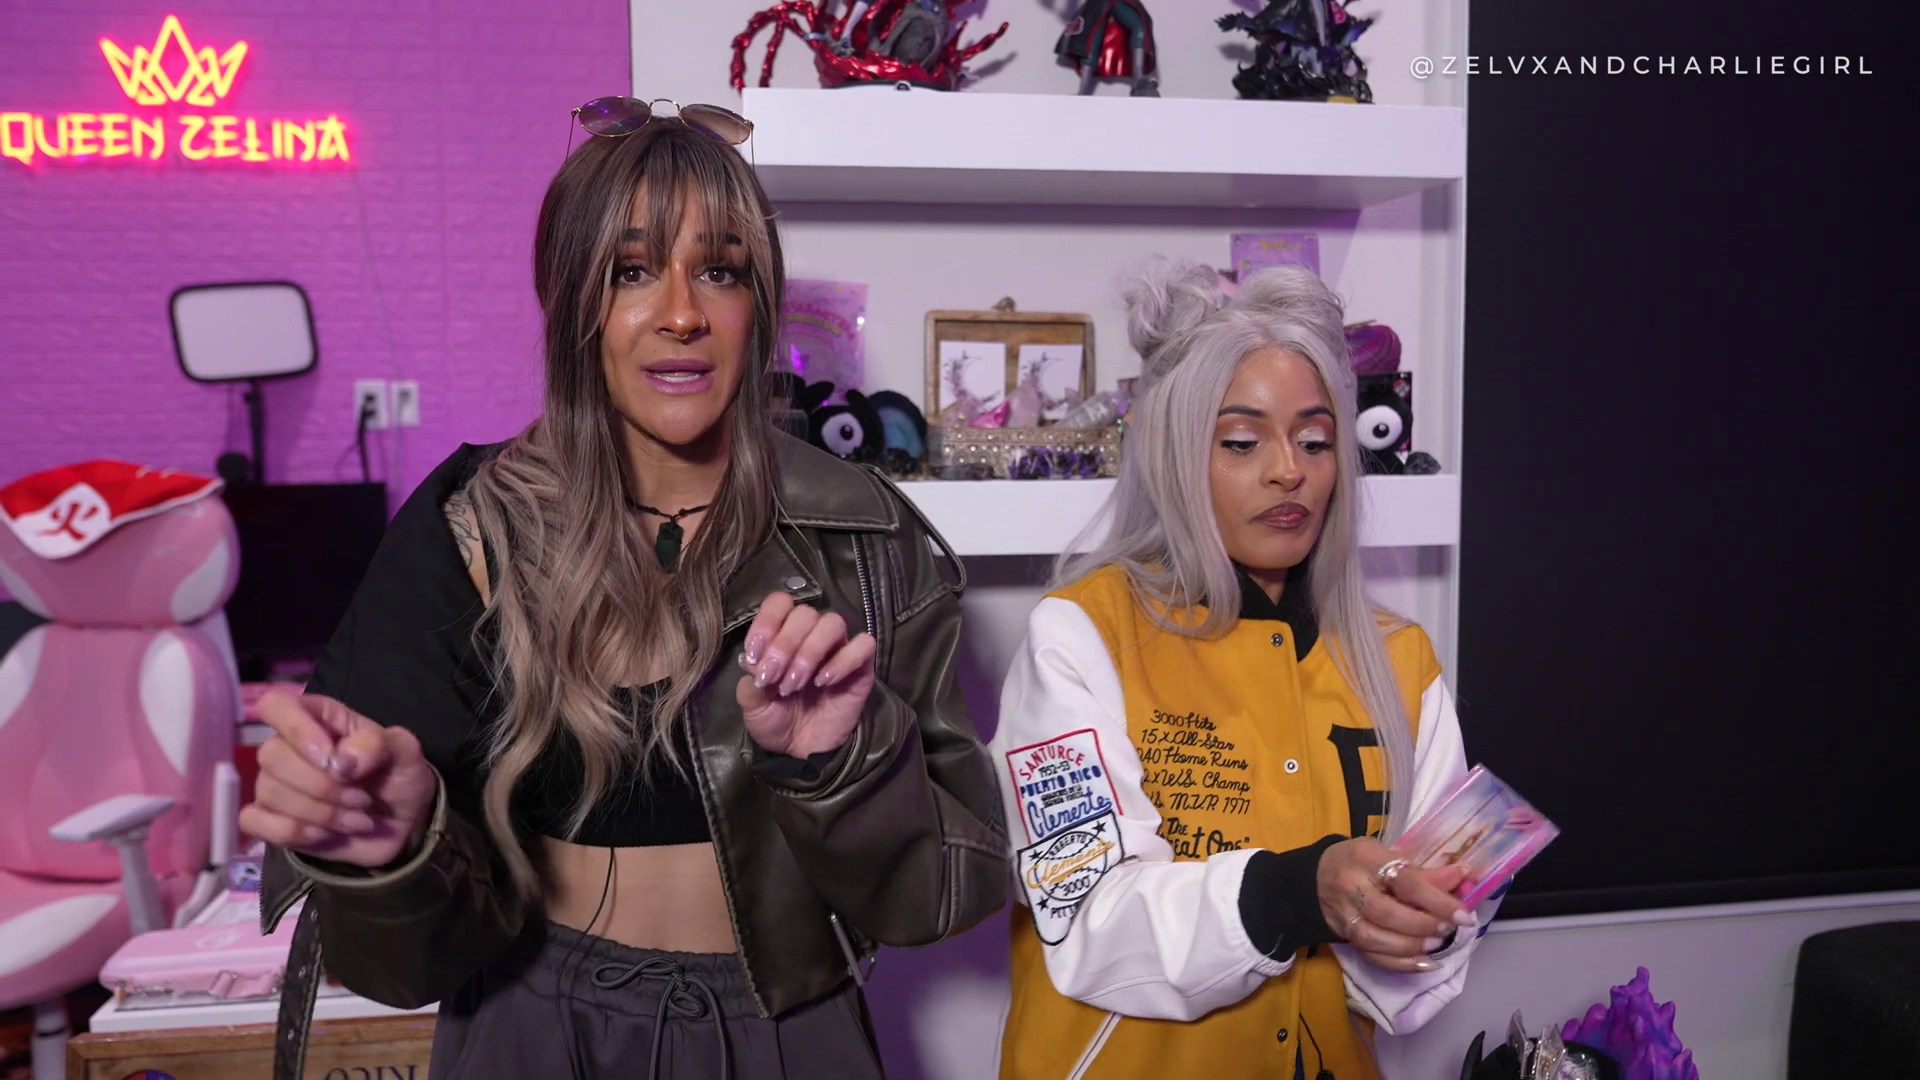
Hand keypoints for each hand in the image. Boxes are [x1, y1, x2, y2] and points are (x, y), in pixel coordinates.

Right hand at [237, 691, 437, 868]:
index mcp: (318, 718)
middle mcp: (287, 746)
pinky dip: (293, 832)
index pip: (277, 705)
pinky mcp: (269, 819)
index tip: (332, 760)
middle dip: (322, 785)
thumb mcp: (405, 753)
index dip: (299, 731)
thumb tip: (342, 760)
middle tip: (362, 799)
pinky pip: (255, 822)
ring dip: (320, 813)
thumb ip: (379, 744)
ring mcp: (273, 783)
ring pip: (269, 792)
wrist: (399, 823)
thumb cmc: (396, 776)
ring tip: (357, 818)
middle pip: (272, 755)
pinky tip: (324, 834)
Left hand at [736, 591, 876, 758]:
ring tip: (796, 684)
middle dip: (785, 645)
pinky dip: (843, 660)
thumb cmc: (775, 720)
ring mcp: (838, 649)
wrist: (800, 751)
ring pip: (833, 623)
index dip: (766, 622)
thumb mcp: (752, 702)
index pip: (779, 603)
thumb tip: (755, 659)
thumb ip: (751, 678)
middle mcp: (811, 636)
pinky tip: (825, 682)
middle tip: (774, 677)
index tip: (754, 655)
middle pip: (805, 613)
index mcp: (783, 634)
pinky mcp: (861, 667)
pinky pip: (863, 645)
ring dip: (810, 652)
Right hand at [1317, 837, 1474, 972]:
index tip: (1463, 914)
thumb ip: (1424, 872)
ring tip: (1436, 943)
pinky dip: (1401, 963)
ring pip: (1375, 939)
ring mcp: (1345, 915)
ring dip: (1412, 946)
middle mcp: (1351, 887)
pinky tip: (1424, 962)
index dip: (1437, 900)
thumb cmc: (1360, 862)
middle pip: (1386, 913)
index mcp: (1366, 858)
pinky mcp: (1345, 936)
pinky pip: (1372, 956)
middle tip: (1448, 928)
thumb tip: (1463, 879)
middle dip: (1423, 925)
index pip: (1405, 881)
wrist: (1315, 878)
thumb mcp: (1388, 855)